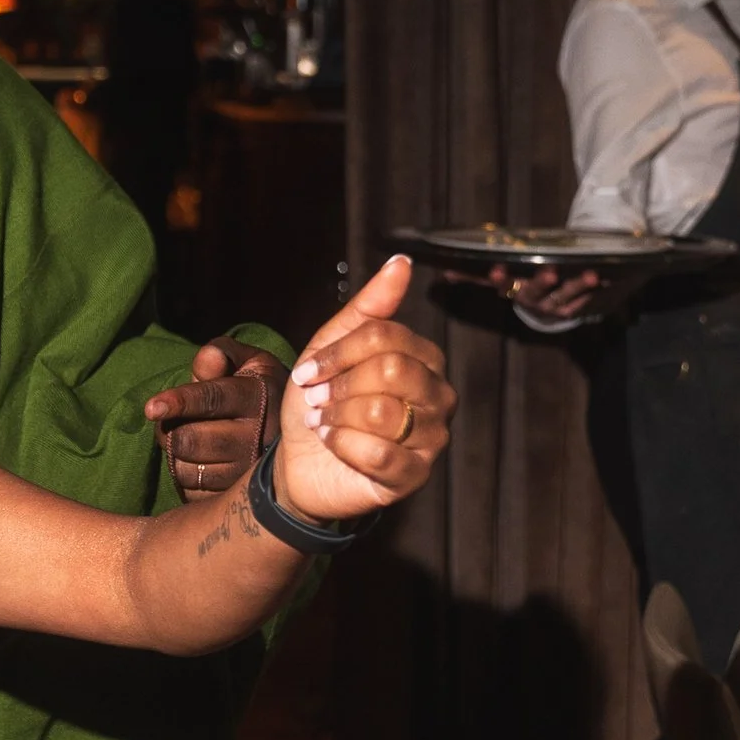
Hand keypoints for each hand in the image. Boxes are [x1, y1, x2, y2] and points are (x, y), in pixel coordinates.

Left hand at [144, 343, 280, 497]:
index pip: (212, 399)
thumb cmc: (255, 386)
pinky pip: (193, 491)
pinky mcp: (238, 496)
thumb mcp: (246, 361)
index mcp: (259, 396)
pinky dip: (185, 474)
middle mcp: (258, 438)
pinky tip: (200, 459)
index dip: (179, 402)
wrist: (292, 427)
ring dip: (176, 452)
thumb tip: (208, 357)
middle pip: (190, 439)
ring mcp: (249, 472)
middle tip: (172, 419)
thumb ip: (222, 354)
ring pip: (187, 469)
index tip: (151, 408)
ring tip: (191, 436)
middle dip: (170, 428)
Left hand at [274, 254, 454, 524]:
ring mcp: (432, 437)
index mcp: (423, 359)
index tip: (307, 370)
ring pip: (384, 412)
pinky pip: (380, 454)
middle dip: (340, 384)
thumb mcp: (331, 348)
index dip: (339, 352)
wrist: (300, 462)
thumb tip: (401, 263)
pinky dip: (343, 445)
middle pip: (391, 370)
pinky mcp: (414, 475)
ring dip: (337, 416)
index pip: (387, 337)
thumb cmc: (321, 403)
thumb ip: (368, 308)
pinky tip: (331, 443)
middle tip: (316, 398)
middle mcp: (438, 395)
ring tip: (322, 421)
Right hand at [437, 262, 608, 323]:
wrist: (541, 307)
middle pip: (534, 292)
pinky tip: (604, 282)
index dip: (499, 278)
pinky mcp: (569, 310)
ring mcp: (551, 306)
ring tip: (591, 274)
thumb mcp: (495, 280)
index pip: (500, 285)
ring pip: (563, 296)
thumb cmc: (517, 284)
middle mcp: (530, 301)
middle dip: (542, 282)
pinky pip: (581, 302)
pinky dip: (592, 292)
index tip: (497, 268)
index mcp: (510, 291)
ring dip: (577, 286)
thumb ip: (471, 277)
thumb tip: (444, 273)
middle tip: (550, 271)